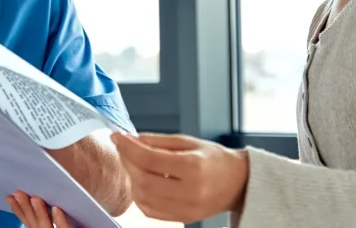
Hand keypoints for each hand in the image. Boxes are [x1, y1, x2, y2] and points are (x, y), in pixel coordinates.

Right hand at [7, 190, 70, 227]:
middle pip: (34, 223)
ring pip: (45, 227)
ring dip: (39, 212)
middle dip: (25, 208)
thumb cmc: (70, 222)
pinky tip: (56, 209)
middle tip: (18, 192)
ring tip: (35, 198)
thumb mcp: (55, 220)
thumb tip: (37, 194)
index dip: (18, 210)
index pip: (28, 221)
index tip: (10, 197)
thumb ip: (47, 214)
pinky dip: (59, 221)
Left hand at [111, 132, 248, 222]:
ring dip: (132, 179)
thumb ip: (159, 141)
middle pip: (144, 180)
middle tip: (123, 149)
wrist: (237, 183)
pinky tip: (141, 181)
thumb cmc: (214, 159)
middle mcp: (190, 191)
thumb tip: (132, 139)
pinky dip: (139, 196)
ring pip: (144, 198)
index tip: (117, 136)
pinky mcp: (183, 219)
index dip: (128, 147)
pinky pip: (150, 211)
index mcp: (194, 167)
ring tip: (133, 164)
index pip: (150, 158)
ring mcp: (187, 209)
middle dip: (128, 162)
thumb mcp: (189, 142)